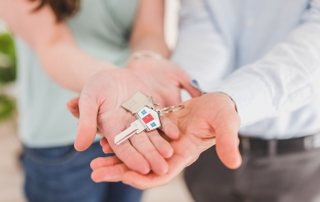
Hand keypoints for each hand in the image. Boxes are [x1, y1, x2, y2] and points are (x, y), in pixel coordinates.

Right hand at [71, 62, 200, 174]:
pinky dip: (167, 126)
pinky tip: (175, 134)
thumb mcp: (88, 99)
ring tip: (170, 154)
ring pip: (152, 135)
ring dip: (161, 145)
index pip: (122, 147)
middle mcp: (128, 128)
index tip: (143, 169)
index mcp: (112, 129)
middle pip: (140, 145)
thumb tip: (80, 147)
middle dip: (151, 157)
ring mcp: (141, 119)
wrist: (112, 74)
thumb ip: (85, 121)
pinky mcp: (151, 109)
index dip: (132, 158)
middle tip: (163, 170)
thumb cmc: (97, 86)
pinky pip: (160, 119)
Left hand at [89, 93, 240, 188]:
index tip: (124, 177)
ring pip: (135, 154)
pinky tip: (103, 140)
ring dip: (115, 159)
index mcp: (184, 155)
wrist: (217, 101)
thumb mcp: (226, 124)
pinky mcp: (155, 129)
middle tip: (95, 173)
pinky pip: (135, 137)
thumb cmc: (223, 112)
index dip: (144, 178)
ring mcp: (161, 142)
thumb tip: (234, 163)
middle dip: (119, 172)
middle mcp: (169, 152)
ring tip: (93, 162)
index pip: (162, 174)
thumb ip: (228, 141)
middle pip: (142, 168)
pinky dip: (121, 140)